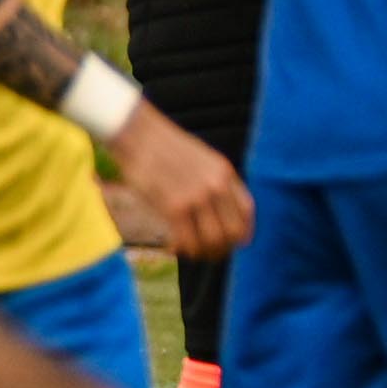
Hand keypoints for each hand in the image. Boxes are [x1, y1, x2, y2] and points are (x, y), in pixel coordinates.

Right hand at [107, 107, 249, 259]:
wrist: (138, 134)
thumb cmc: (165, 148)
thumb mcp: (203, 159)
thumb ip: (215, 181)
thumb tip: (220, 210)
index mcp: (225, 173)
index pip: (247, 211)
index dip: (243, 232)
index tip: (235, 243)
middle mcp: (216, 186)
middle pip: (233, 232)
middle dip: (223, 248)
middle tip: (209, 253)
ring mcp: (196, 197)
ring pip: (212, 240)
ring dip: (203, 253)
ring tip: (191, 253)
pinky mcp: (173, 206)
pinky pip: (187, 240)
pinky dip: (183, 250)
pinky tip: (174, 248)